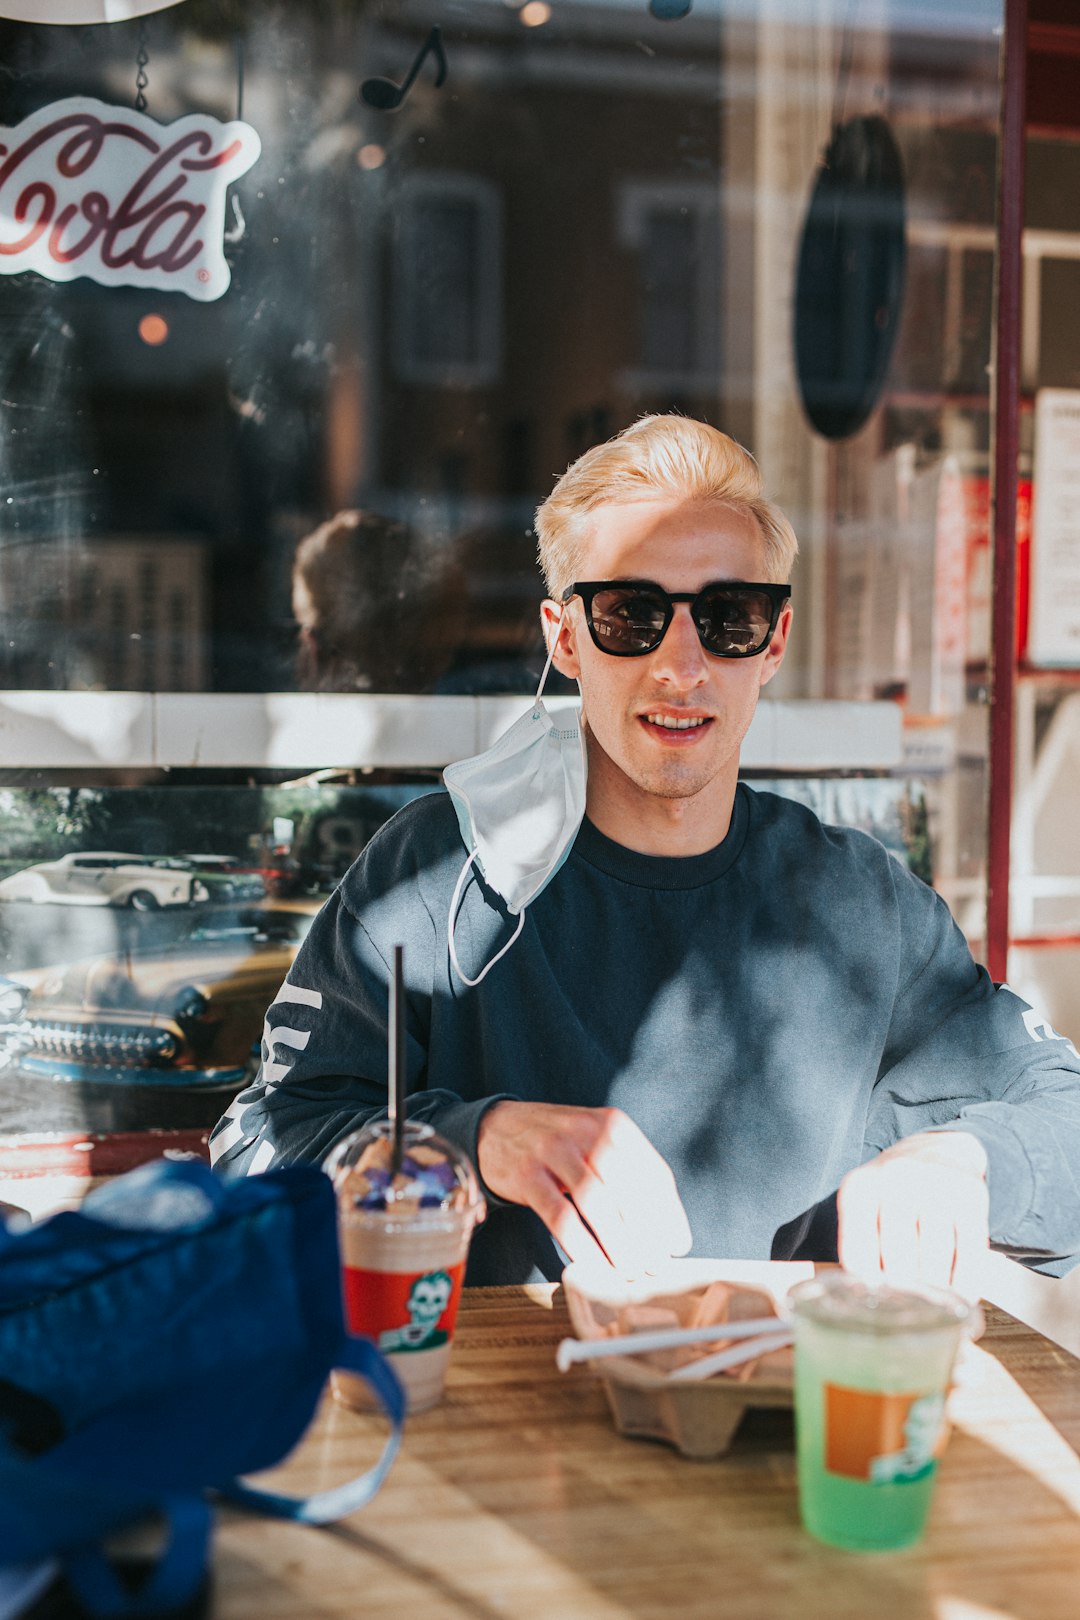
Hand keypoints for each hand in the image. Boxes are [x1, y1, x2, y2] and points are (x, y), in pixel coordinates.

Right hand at [477, 1101, 691, 1275]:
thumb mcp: (597, 1141)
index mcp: (613, 1124)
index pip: (653, 1172)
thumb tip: (664, 1227)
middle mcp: (586, 1131)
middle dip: (647, 1233)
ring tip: (631, 1271)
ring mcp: (553, 1151)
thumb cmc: (559, 1143)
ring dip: (618, 1242)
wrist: (496, 1126)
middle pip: (627, 1188)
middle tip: (656, 1266)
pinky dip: (581, 1245)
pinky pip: (559, 1215)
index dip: (670, 1213)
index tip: (678, 1245)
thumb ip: (627, 1172)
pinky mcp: (526, 1174)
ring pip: (596, 1202)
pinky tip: (595, 1266)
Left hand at [837, 1131, 988, 1301]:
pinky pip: (969, 1252)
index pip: (857, 1252)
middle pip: (897, 1258)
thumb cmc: (895, 1192)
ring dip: (936, 1294)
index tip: (878, 1311)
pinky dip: (966, 1283)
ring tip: (936, 1314)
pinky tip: (962, 1300)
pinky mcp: (970, 1196)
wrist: (941, 1148)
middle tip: (910, 1317)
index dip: (868, 1289)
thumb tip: (862, 1302)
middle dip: (904, 1294)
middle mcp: (895, 1180)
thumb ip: (859, 1244)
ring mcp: (934, 1185)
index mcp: (859, 1188)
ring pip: (935, 1258)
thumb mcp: (866, 1204)